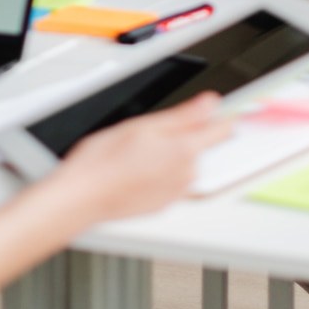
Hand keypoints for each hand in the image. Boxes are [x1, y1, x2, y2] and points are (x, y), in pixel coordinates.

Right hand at [40, 94, 232, 222]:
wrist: (82, 196)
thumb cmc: (104, 160)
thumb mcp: (142, 124)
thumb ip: (184, 115)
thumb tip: (210, 103)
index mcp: (185, 150)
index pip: (222, 129)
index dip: (223, 115)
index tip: (226, 109)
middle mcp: (187, 174)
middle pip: (198, 147)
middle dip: (181, 137)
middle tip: (150, 133)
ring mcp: (176, 193)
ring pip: (181, 165)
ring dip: (167, 157)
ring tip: (135, 154)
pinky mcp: (162, 205)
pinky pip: (169, 183)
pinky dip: (157, 175)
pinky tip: (133, 171)